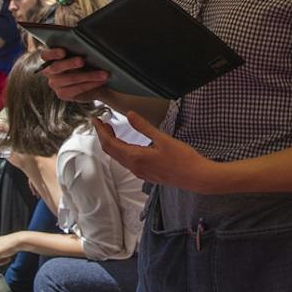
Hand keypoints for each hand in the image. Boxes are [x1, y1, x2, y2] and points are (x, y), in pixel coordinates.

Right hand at [39, 45, 110, 103]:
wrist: (92, 81)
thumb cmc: (85, 62)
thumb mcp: (81, 54)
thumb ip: (79, 50)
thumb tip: (87, 46)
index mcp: (50, 58)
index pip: (46, 55)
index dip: (53, 53)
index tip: (63, 52)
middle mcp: (49, 71)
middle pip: (57, 67)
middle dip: (70, 63)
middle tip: (82, 60)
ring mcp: (54, 84)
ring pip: (71, 79)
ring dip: (89, 75)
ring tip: (103, 73)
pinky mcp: (62, 94)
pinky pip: (78, 89)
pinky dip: (91, 84)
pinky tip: (101, 81)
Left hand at [90, 110, 221, 191]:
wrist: (196, 177)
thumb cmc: (183, 158)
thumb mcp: (163, 139)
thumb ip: (144, 127)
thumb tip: (129, 115)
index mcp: (136, 157)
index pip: (110, 143)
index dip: (100, 130)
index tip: (96, 119)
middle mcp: (135, 167)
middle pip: (111, 151)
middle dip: (103, 136)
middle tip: (101, 122)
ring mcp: (140, 172)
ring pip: (118, 157)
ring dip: (112, 143)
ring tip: (111, 130)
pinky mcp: (146, 174)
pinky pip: (127, 162)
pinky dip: (121, 150)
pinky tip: (127, 144)